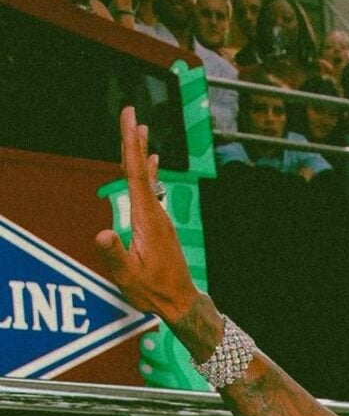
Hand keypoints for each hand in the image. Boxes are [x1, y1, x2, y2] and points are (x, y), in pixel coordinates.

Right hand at [94, 108, 201, 327]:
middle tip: (130, 113)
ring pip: (146, 178)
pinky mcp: (159, 225)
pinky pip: (150, 190)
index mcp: (146, 218)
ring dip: (140, 153)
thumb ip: (114, 255)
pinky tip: (151, 163)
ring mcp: (159, 218)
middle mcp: (156, 213)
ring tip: (139, 130)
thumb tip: (101, 233)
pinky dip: (147, 172)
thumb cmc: (153, 291)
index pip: (135, 174)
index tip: (130, 118)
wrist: (180, 302)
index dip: (130, 144)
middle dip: (133, 141)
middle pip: (141, 170)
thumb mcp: (127, 276)